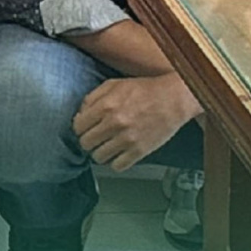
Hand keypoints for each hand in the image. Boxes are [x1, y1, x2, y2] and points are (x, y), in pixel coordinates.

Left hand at [73, 72, 200, 171]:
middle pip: (86, 143)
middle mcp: (114, 123)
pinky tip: (119, 154)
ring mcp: (127, 139)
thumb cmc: (144, 90)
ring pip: (99, 157)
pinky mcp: (140, 151)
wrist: (172, 99)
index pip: (78, 126)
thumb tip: (80, 114)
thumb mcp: (113, 85)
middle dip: (88, 141)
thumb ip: (92, 98)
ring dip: (100, 152)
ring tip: (106, 146)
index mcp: (106, 106)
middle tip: (95, 138)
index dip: (79, 128)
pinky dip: (115, 162)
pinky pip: (118, 166)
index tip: (85, 128)